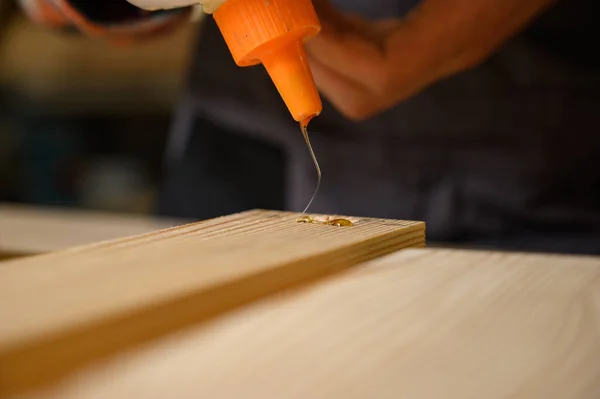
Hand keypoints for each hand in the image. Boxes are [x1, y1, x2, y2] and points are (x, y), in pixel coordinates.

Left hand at [306, 0, 556, 120]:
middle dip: (315, 63)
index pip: (381, 72)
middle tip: (283, 22)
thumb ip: (372, 1)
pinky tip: (329, 13)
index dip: (328, 50)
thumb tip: (314, 7)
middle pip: (366, 95)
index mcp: (461, 30)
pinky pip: (381, 58)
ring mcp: (449, 50)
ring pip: (370, 83)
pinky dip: (346, 42)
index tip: (292, 19)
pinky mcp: (442, 39)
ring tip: (298, 16)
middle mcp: (454, 52)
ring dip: (325, 54)